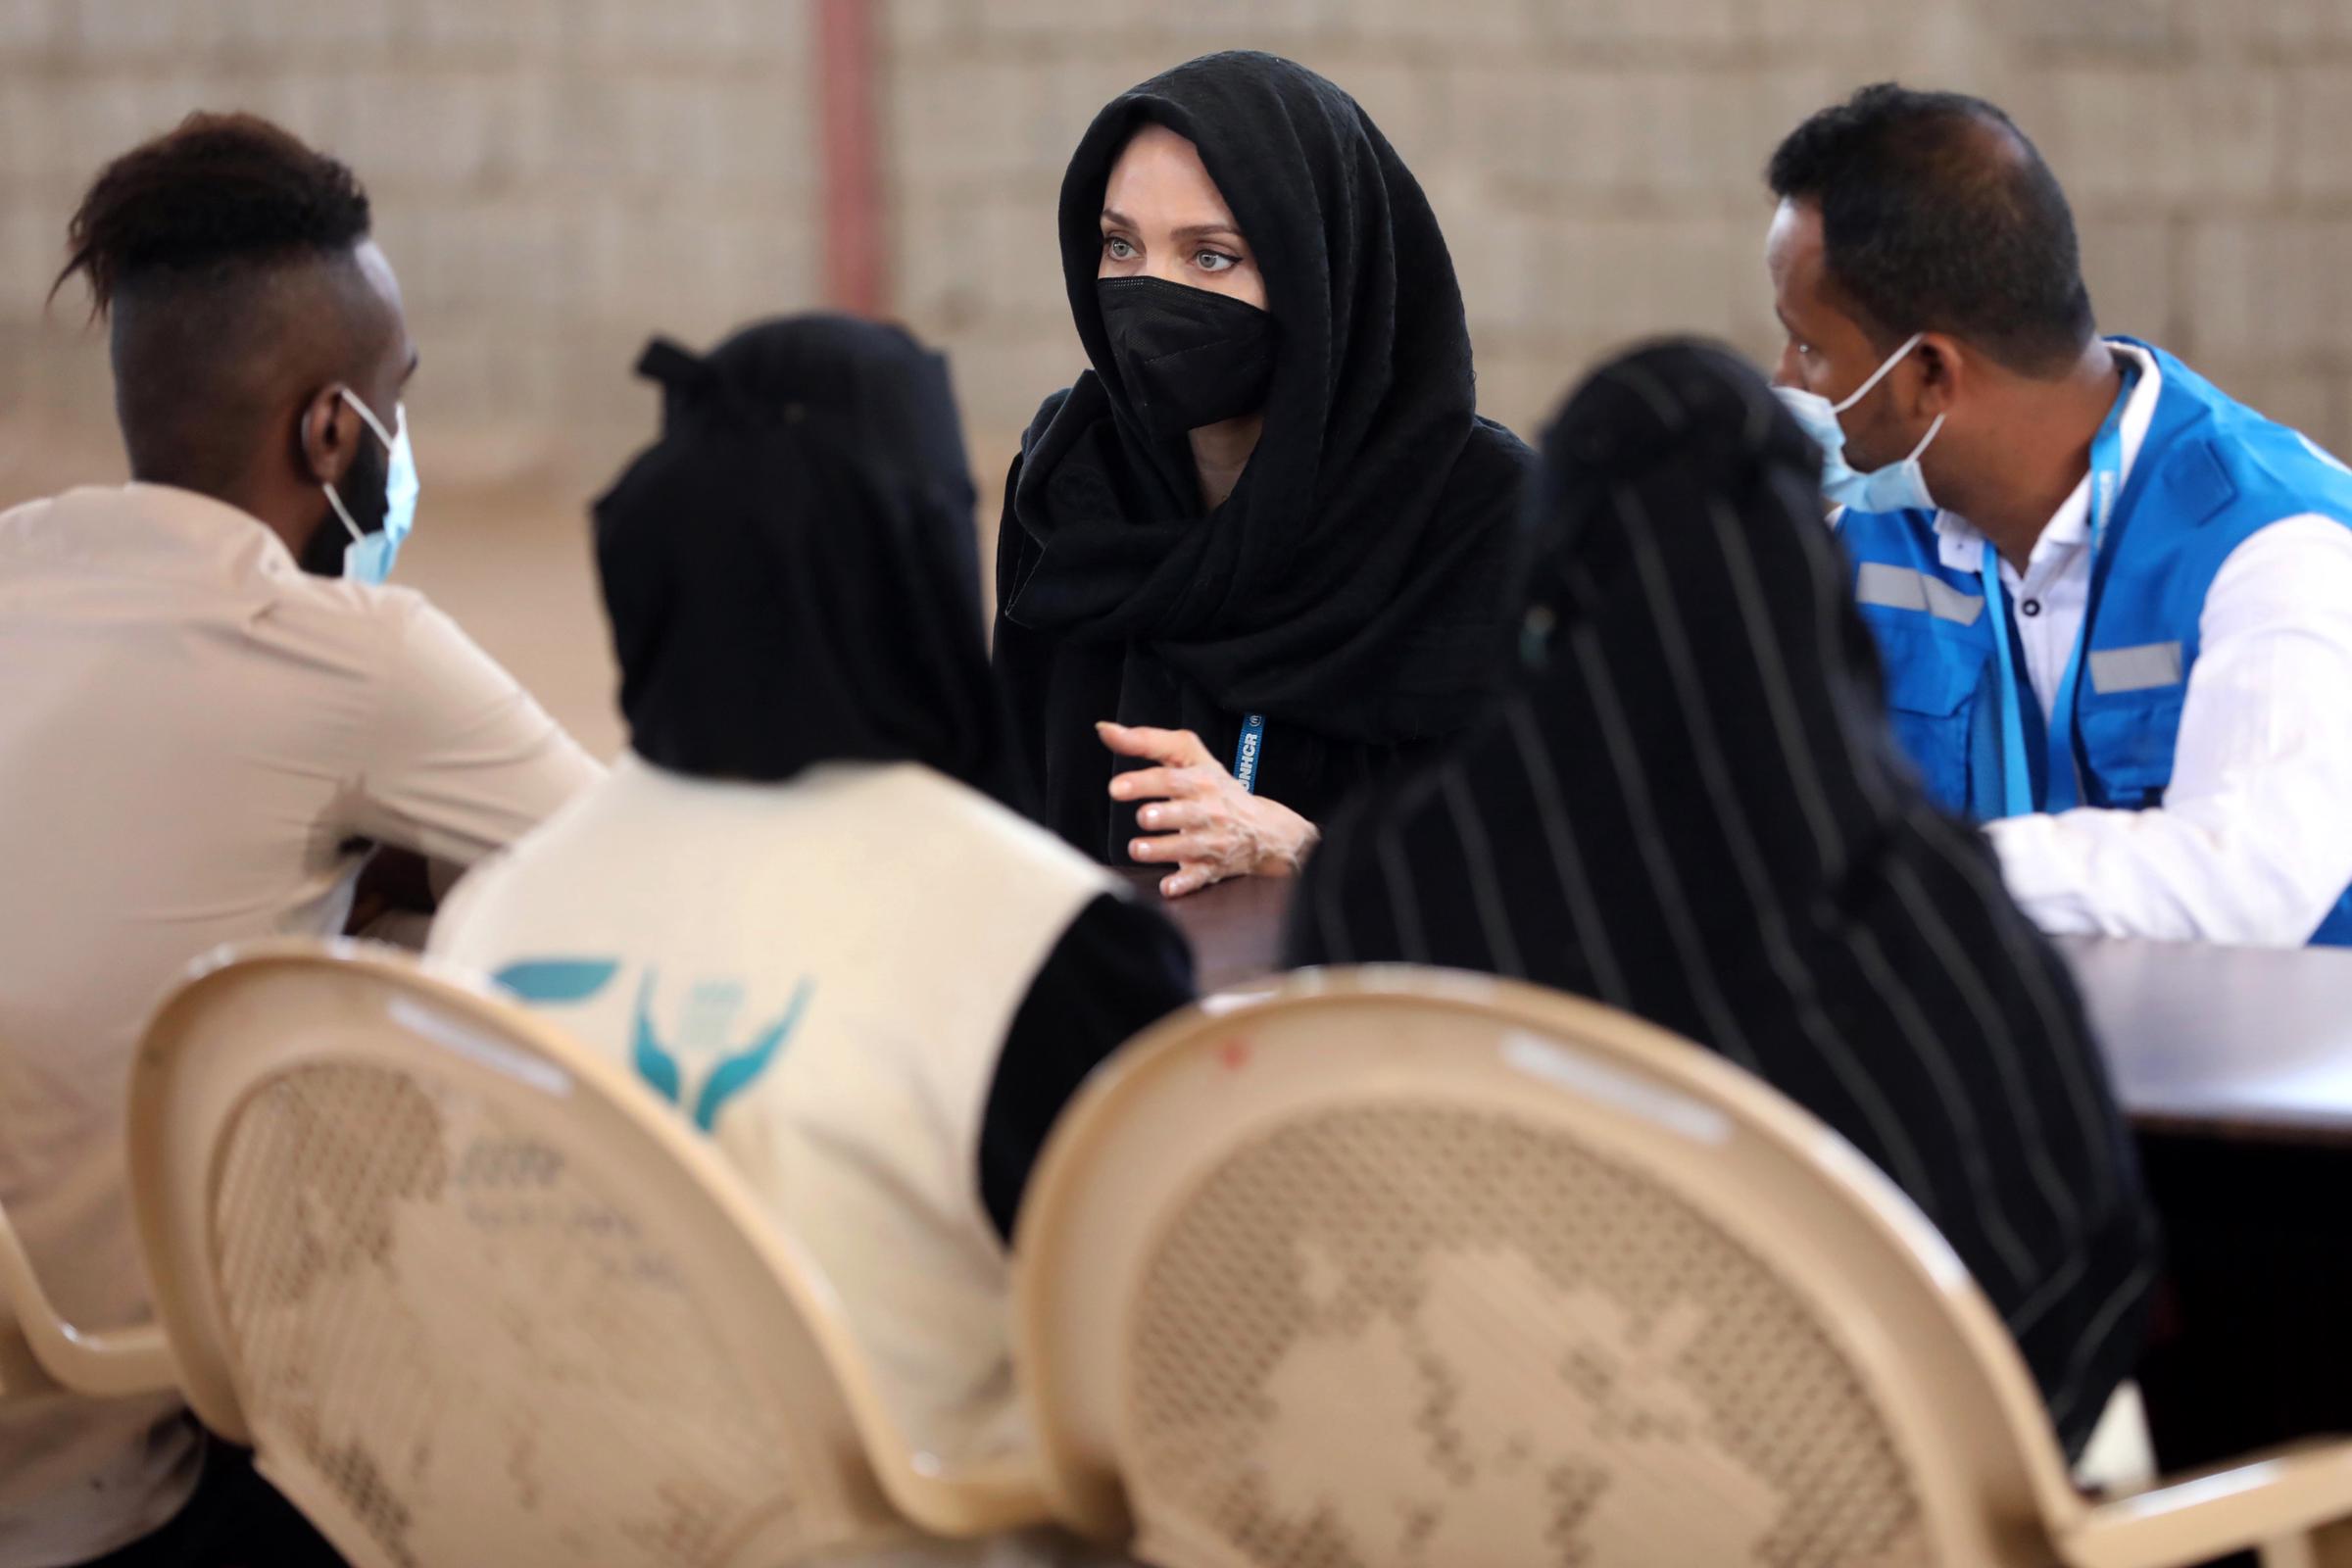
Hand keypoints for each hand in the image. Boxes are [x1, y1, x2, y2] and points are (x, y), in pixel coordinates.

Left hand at [1099, 721, 1319, 897]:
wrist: (1264, 829)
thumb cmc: (1215, 788)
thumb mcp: (1189, 757)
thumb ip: (1147, 742)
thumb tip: (1105, 730)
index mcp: (1200, 781)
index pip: (1172, 778)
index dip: (1144, 782)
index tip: (1116, 788)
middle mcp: (1208, 810)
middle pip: (1184, 812)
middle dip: (1162, 815)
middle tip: (1143, 817)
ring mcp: (1212, 841)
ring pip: (1188, 847)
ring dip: (1161, 849)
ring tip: (1137, 849)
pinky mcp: (1212, 867)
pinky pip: (1199, 878)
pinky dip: (1184, 883)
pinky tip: (1168, 886)